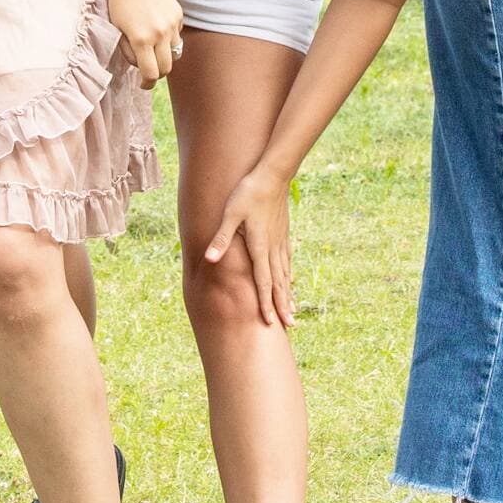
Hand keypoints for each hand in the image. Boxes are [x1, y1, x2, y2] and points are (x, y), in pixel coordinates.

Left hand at [106, 0, 184, 84]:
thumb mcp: (116, 28)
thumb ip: (127, 50)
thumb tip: (138, 66)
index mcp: (141, 39)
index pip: (151, 73)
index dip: (147, 83)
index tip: (143, 84)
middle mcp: (160, 34)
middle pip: (166, 68)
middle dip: (157, 74)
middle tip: (148, 71)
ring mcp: (172, 25)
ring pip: (175, 54)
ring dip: (165, 57)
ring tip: (153, 50)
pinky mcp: (179, 16)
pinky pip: (177, 37)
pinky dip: (169, 40)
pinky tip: (157, 30)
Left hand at [202, 169, 294, 328]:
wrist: (272, 175)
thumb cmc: (248, 193)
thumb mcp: (230, 214)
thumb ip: (221, 238)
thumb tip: (209, 260)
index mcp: (260, 247)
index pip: (263, 282)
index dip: (266, 303)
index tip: (271, 322)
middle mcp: (272, 248)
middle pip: (279, 283)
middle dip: (283, 306)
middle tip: (290, 326)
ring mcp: (280, 241)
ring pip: (285, 274)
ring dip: (288, 294)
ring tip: (293, 310)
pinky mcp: (283, 233)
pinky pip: (287, 261)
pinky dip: (289, 275)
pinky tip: (291, 280)